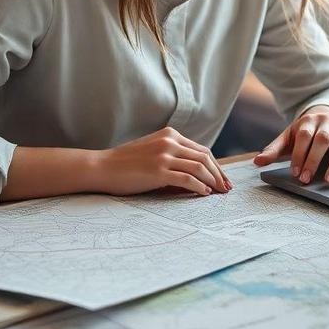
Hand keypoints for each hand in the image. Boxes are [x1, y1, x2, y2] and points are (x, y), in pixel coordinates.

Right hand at [91, 127, 231, 195]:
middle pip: (205, 158)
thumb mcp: (153, 151)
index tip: (222, 178)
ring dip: (212, 181)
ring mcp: (164, 156)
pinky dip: (199, 187)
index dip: (216, 166)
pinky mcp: (159, 170)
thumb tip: (197, 174)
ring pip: (199, 168)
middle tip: (226, 188)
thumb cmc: (126, 163)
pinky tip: (204, 194)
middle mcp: (169, 142)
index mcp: (170, 135)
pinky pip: (187, 179)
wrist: (102, 167)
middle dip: (219, 174)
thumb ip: (173, 156)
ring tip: (218, 193)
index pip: (201, 150)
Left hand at [252, 105, 328, 184]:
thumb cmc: (305, 131)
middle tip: (305, 178)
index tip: (295, 172)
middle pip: (322, 140)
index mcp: (309, 122)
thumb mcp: (289, 136)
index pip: (304, 136)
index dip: (299, 153)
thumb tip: (256, 162)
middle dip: (313, 160)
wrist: (327, 112)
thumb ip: (274, 149)